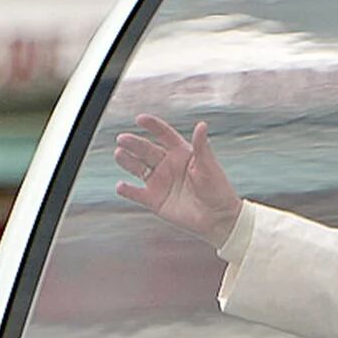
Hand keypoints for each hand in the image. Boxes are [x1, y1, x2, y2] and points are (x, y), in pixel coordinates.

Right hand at [114, 116, 241, 247]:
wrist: (218, 218)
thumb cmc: (217, 189)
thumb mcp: (209, 166)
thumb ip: (201, 146)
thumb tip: (201, 124)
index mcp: (181, 153)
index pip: (164, 135)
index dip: (152, 126)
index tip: (140, 119)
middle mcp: (167, 165)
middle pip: (147, 150)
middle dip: (134, 143)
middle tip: (122, 139)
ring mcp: (160, 182)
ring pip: (138, 168)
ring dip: (127, 161)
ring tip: (118, 154)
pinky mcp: (155, 200)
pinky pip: (137, 194)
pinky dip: (127, 190)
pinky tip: (120, 186)